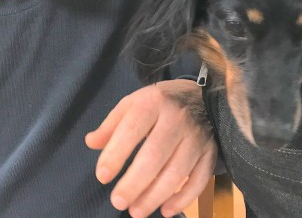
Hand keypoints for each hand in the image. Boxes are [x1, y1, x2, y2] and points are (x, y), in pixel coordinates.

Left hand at [85, 79, 216, 217]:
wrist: (201, 96)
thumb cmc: (160, 102)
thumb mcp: (133, 103)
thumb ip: (111, 124)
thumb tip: (91, 143)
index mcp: (153, 101)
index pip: (132, 129)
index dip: (116, 154)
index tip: (102, 176)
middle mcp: (177, 118)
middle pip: (155, 155)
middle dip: (135, 183)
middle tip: (118, 201)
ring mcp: (197, 136)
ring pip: (177, 171)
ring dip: (155, 195)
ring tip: (136, 211)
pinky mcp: (210, 151)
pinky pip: (199, 178)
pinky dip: (183, 198)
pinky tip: (165, 210)